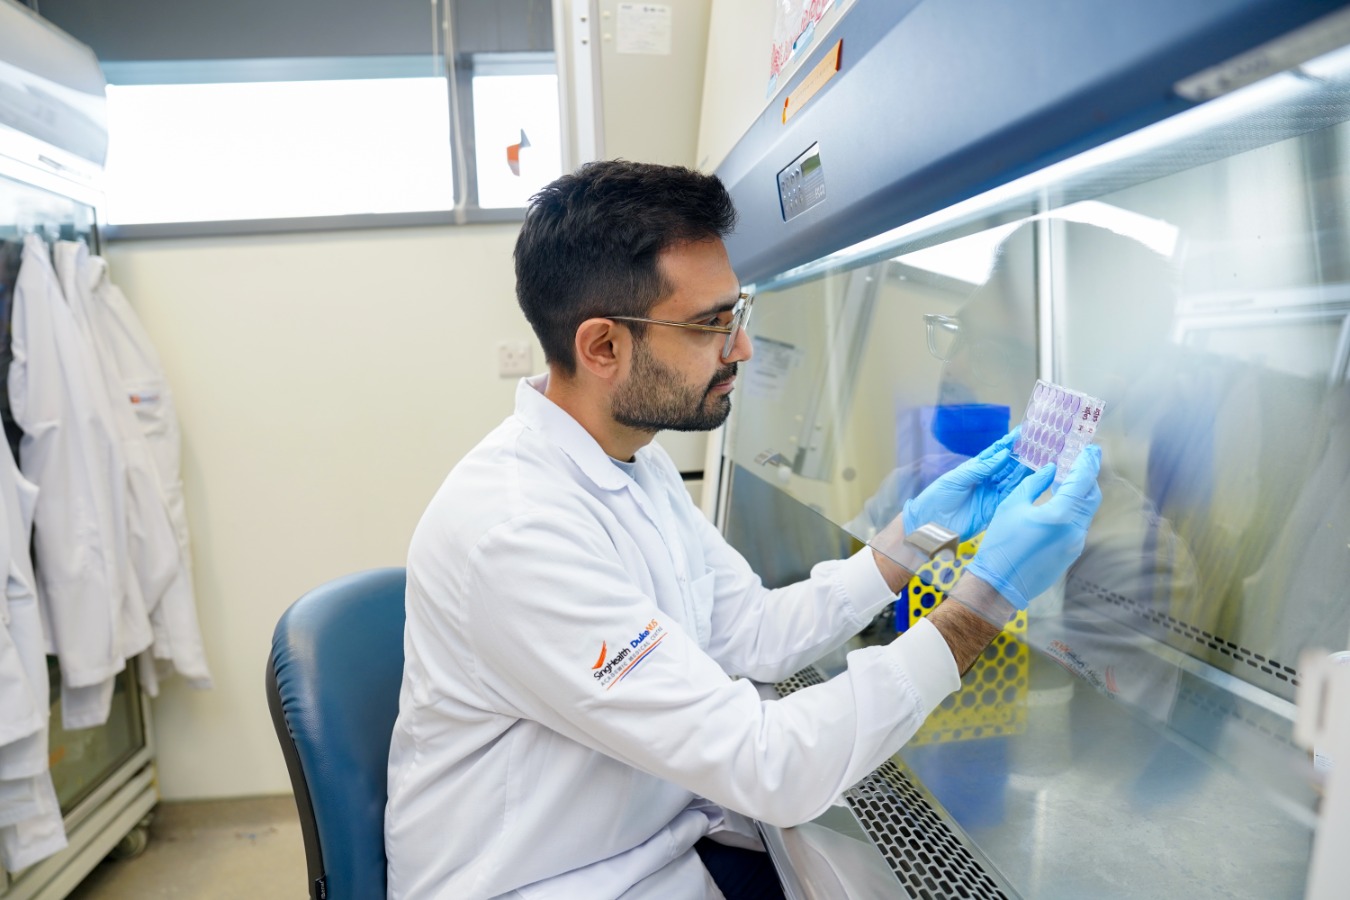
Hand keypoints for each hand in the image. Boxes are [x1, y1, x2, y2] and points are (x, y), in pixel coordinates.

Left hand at [901, 429, 1029, 539]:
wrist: (931, 522)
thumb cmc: (938, 497)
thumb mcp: (957, 478)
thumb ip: (981, 468)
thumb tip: (1003, 454)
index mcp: (974, 469)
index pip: (994, 453)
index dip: (1007, 443)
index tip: (1021, 433)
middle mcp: (985, 480)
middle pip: (1007, 466)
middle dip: (1021, 455)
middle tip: (1038, 445)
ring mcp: (991, 494)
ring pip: (1012, 479)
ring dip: (1025, 469)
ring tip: (1039, 458)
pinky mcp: (995, 508)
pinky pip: (1011, 496)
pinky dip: (1022, 487)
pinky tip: (1033, 477)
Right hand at [964, 445, 1102, 608]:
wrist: (1000, 584)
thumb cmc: (1001, 543)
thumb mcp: (1011, 506)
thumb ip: (1034, 484)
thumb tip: (1049, 470)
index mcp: (1060, 515)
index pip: (1082, 481)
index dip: (1087, 463)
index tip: (1090, 449)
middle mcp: (1075, 529)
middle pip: (1091, 496)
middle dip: (1089, 476)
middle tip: (1084, 459)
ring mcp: (1076, 544)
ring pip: (1086, 511)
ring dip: (1081, 493)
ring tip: (1070, 478)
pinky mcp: (1071, 553)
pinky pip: (1078, 524)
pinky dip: (1074, 509)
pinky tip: (1061, 502)